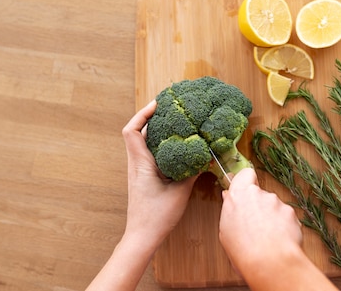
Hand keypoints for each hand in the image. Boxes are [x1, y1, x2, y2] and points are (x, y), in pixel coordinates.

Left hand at [122, 100, 196, 246]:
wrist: (142, 236)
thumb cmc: (157, 216)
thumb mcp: (180, 191)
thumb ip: (193, 171)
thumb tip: (208, 156)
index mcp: (141, 163)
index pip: (132, 131)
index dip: (142, 114)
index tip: (158, 104)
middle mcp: (137, 163)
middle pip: (138, 132)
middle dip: (152, 117)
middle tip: (171, 108)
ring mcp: (139, 170)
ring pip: (143, 143)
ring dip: (156, 130)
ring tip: (176, 122)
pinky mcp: (144, 177)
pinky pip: (150, 153)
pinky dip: (160, 144)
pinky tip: (176, 146)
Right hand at [219, 169, 337, 290]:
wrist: (270, 262)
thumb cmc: (244, 252)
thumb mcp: (226, 231)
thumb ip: (230, 210)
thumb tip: (229, 197)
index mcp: (238, 196)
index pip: (245, 175)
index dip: (247, 181)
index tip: (246, 192)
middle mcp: (257, 194)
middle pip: (260, 194)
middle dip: (260, 206)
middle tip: (256, 226)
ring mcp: (275, 201)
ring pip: (274, 206)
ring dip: (272, 218)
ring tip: (268, 238)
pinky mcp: (290, 211)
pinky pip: (286, 216)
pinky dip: (284, 226)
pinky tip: (280, 240)